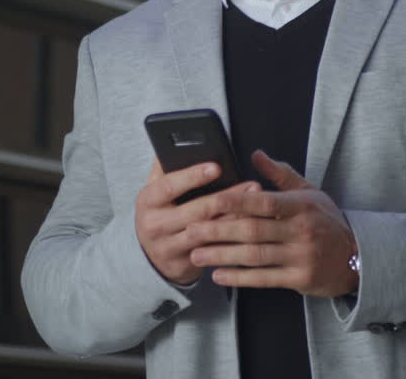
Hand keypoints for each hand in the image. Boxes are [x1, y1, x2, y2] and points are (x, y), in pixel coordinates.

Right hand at [135, 160, 260, 284]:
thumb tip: (176, 140)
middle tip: (253, 185)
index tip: (217, 167)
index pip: (169, 186)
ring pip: (208, 232)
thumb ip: (165, 167)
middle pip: (196, 211)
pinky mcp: (183, 264)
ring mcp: (168, 247)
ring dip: (236, 218)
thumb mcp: (155, 191)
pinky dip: (233, 239)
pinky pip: (213, 251)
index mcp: (148, 200)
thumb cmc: (159, 213)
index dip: (193, 176)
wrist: (149, 256)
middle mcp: (154, 225)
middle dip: (227, 197)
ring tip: (258, 205)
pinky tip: (251, 228)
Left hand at [185, 150, 358, 296]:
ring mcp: (301, 257)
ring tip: (196, 253)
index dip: (236, 202)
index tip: (210, 200)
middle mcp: (301, 231)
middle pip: (253, 230)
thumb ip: (280, 175)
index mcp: (301, 205)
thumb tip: (256, 154)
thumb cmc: (326, 220)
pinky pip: (263, 279)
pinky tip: (218, 275)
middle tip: (191, 230)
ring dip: (222, 255)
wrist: (357, 256)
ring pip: (254, 256)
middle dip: (218, 231)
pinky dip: (239, 278)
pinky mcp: (299, 279)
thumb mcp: (309, 192)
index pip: (265, 202)